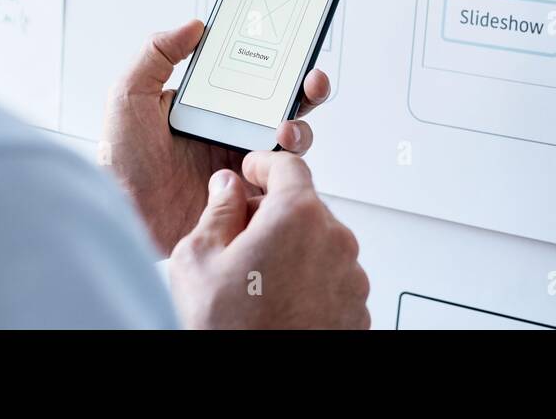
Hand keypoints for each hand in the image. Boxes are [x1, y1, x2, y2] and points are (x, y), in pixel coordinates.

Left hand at [102, 20, 331, 255]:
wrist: (125, 220)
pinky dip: (288, 175)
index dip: (282, 62)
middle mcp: (235, 132)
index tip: (296, 50)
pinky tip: (268, 168)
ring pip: (293, 143)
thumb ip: (156, 53)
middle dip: (309, 90)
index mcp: (213, 106)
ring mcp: (246, 165)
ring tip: (284, 132)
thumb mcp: (129, 96)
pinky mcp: (250, 198)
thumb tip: (195, 25)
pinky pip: (283, 185)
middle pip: (287, 105)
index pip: (257, 77)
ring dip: (301, 131)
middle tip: (311, 84)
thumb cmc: (121, 162)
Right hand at [168, 152, 369, 328]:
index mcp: (298, 216)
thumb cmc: (228, 331)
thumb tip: (227, 187)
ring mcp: (351, 278)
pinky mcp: (357, 310)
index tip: (252, 170)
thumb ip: (217, 211)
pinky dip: (309, 283)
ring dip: (293, 252)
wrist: (256, 391)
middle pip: (304, 208)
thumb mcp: (198, 259)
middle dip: (273, 216)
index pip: (289, 166)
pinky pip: (332, 280)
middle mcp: (335, 241)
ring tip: (255, 285)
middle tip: (238, 239)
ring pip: (320, 246)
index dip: (265, 164)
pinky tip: (277, 304)